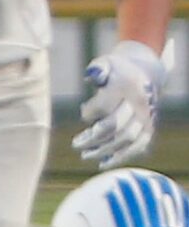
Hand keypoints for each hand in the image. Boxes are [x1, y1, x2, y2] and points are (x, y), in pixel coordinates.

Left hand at [75, 40, 163, 169]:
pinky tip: (102, 163)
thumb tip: (91, 77)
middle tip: (76, 144)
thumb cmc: (116, 71)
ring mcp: (146, 118)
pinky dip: (121, 157)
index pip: (105, 106)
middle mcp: (138, 104)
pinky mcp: (149, 128)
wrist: (144, 74)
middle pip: (115, 126)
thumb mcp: (105, 63)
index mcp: (126, 87)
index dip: (89, 113)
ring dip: (104, 150)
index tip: (83, 113)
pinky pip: (137, 147)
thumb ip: (97, 69)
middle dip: (93, 138)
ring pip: (126, 140)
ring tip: (85, 155)